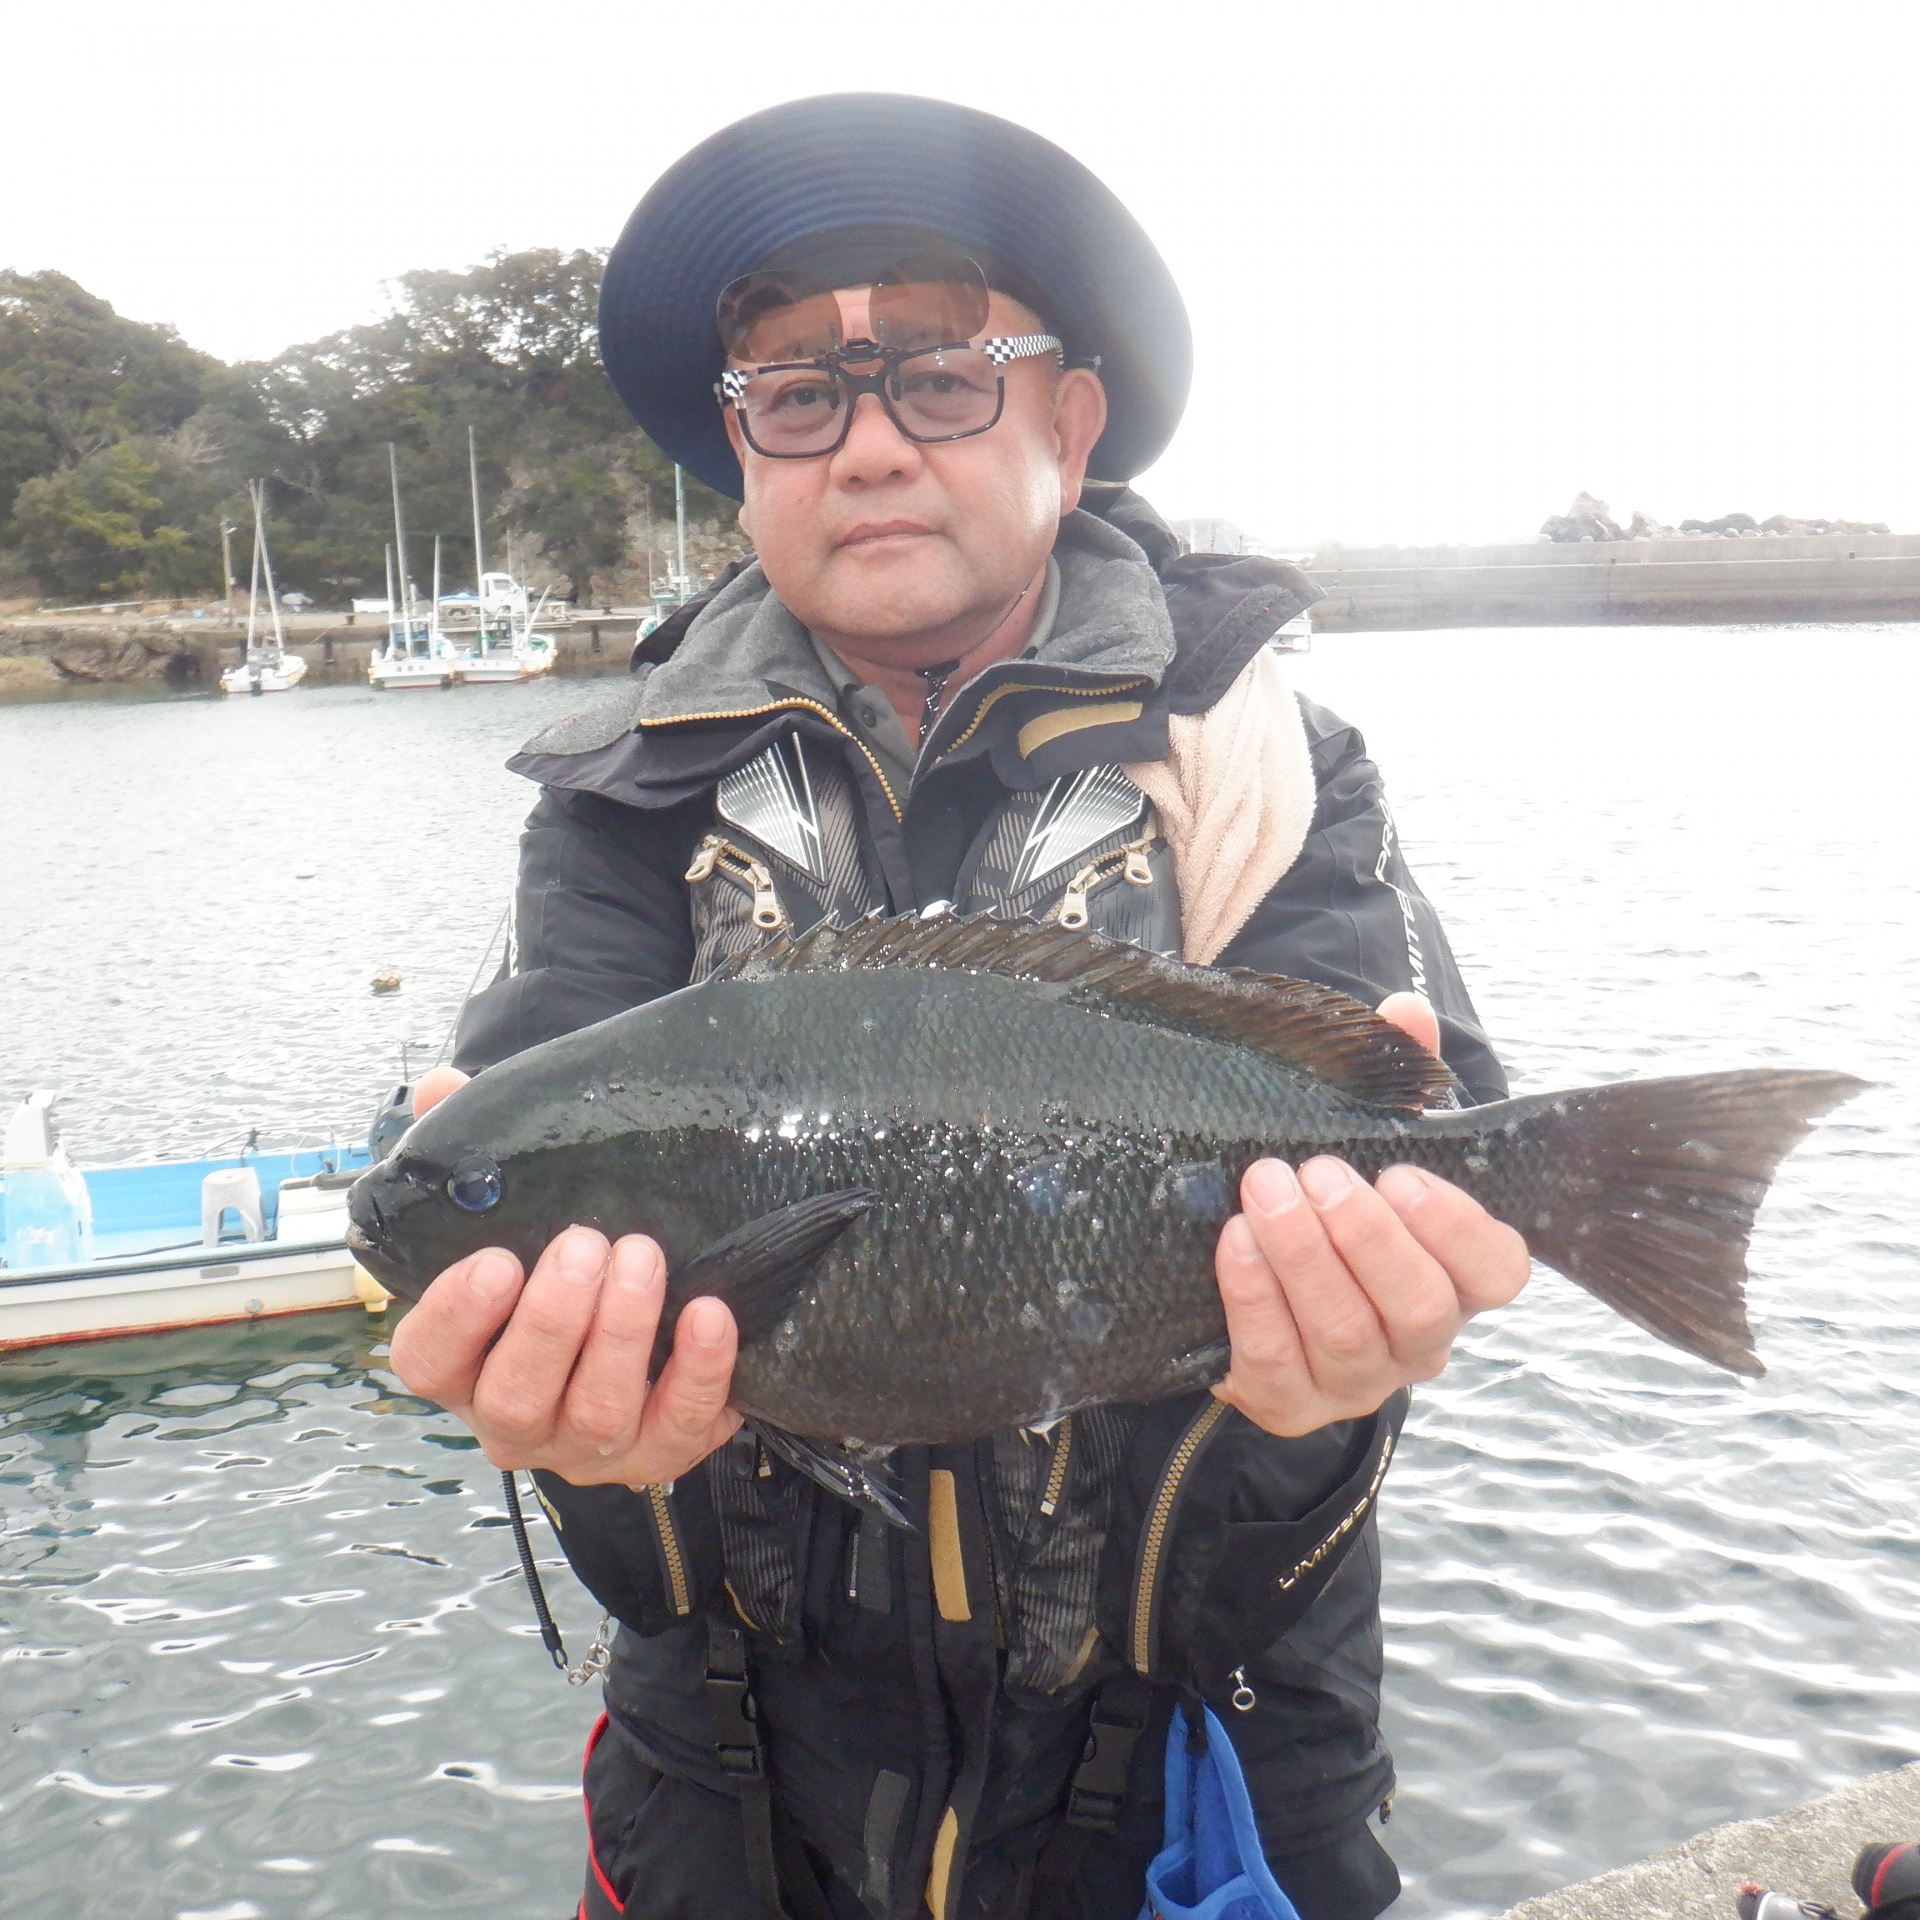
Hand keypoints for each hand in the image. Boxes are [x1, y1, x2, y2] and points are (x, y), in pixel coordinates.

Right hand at [387, 1070, 740, 1485]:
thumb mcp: (513, 1209)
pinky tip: (710, 1313)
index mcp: (462, 1364)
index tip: (496, 1261)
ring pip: (595, 1415)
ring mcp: (588, 1446)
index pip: (427, 1361)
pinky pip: (682, 1426)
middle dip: (553, 1321)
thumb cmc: (558, 1257)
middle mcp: (514, 1419)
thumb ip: (472, 1151)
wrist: (648, 1312)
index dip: (455, 1318)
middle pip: (514, 1396)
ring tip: (644, 1259)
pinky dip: (699, 1372)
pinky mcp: (663, 1450)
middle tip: (586, 1244)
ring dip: (622, 1336)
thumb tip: (441, 1089)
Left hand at [1209, 992, 1530, 1437]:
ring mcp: (1353, 1382)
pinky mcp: (1286, 1402)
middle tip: (1317, 1171)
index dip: (1456, 1227)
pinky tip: (1232, 1239)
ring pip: (1344, 1333)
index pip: (1496, 1271)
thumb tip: (1404, 1010)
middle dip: (1365, 1236)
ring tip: (1265, 1187)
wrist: (1239, 1289)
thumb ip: (1392, 1081)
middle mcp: (1416, 1342)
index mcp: (1456, 1280)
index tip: (1400, 1172)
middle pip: (1418, 1307)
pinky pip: (1272, 1358)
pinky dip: (1252, 1295)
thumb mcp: (1362, 1145)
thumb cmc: (1324, 1207)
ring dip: (1302, 1255)